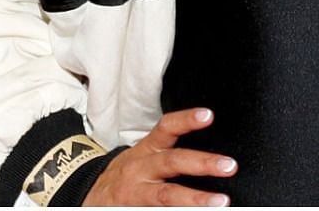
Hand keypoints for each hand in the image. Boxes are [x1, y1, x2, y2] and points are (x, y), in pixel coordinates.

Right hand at [82, 106, 236, 206]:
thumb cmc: (126, 175)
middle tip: (229, 166)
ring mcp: (137, 193)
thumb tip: (208, 148)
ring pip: (166, 195)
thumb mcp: (142, 156)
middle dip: (202, 163)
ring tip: (220, 202)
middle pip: (172, 162)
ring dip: (195, 199)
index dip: (186, 120)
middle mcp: (141, 170)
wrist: (88, 197)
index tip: (208, 115)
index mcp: (145, 151)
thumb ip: (168, 151)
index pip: (165, 129)